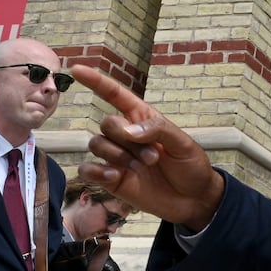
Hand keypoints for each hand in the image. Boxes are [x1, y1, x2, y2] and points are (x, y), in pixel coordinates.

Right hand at [70, 65, 225, 230]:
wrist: (194, 200)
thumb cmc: (190, 166)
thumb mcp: (182, 143)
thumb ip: (157, 130)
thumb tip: (127, 131)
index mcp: (142, 119)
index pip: (115, 95)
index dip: (96, 82)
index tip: (76, 70)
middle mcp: (126, 136)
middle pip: (106, 123)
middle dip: (126, 139)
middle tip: (153, 157)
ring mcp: (117, 157)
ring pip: (96, 144)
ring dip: (118, 156)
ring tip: (142, 168)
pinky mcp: (111, 179)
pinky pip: (87, 169)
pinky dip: (96, 171)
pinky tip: (115, 176)